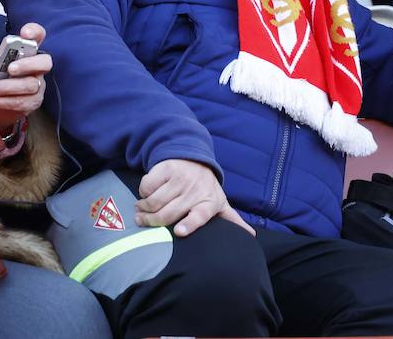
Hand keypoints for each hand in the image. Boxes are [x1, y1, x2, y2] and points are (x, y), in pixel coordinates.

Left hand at [0, 22, 51, 132]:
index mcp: (25, 51)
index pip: (38, 36)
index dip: (35, 32)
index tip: (24, 33)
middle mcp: (35, 67)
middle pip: (44, 62)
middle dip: (28, 64)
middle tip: (10, 68)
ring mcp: (37, 85)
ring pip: (32, 85)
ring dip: (9, 87)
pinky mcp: (32, 103)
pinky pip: (24, 102)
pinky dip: (6, 101)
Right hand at [135, 159, 254, 237]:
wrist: (194, 157)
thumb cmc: (205, 187)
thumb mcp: (220, 202)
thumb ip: (231, 219)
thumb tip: (251, 235)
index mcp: (209, 202)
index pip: (199, 216)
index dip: (190, 224)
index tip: (180, 232)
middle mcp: (195, 190)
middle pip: (169, 213)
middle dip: (150, 221)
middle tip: (142, 222)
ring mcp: (180, 178)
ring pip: (154, 201)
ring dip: (143, 208)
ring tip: (140, 211)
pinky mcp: (166, 168)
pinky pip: (147, 186)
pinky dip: (143, 192)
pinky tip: (146, 194)